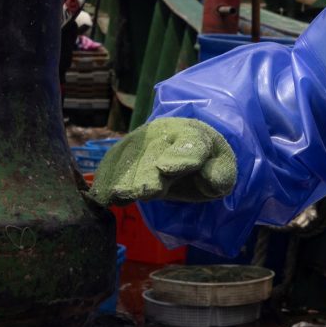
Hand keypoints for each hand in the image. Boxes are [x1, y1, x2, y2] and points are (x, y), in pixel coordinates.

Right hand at [89, 118, 237, 206]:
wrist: (187, 148)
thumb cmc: (206, 165)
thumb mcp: (223, 172)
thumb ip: (219, 176)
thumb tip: (208, 179)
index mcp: (197, 135)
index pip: (192, 143)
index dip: (180, 157)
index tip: (165, 170)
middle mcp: (167, 131)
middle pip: (155, 152)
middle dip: (146, 172)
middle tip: (141, 192)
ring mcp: (143, 137)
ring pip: (131, 156)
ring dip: (123, 177)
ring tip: (116, 196)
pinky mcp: (126, 146)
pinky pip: (114, 159)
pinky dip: (106, 176)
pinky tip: (102, 194)